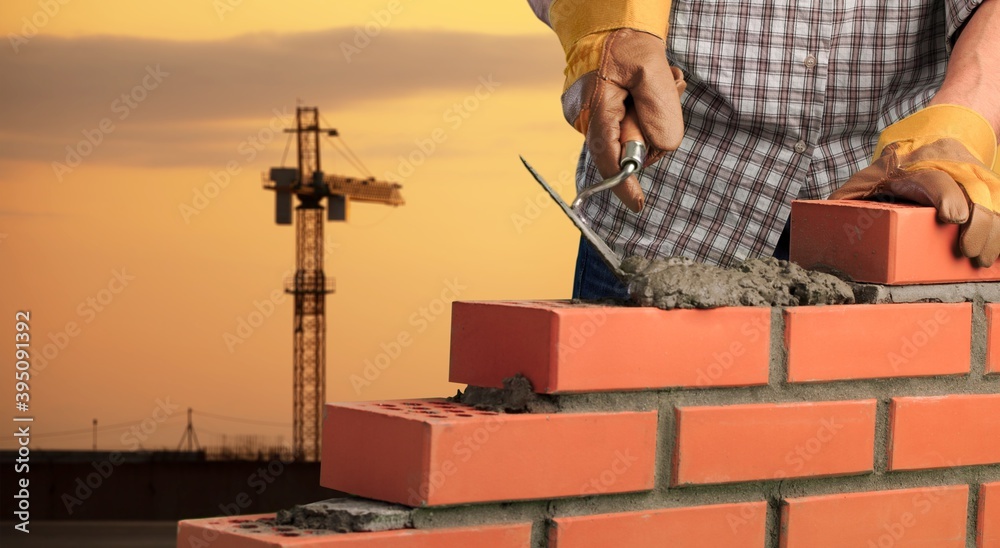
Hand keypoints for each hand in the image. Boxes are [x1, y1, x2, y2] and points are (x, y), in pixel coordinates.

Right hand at [563, 28, 685, 211]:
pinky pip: (624, 125)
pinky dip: (641, 113)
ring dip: (649, 118)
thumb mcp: (651, 69)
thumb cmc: (625, 40)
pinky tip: (646, 88)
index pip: (608, 159)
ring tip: (656, 84)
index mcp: (595, 110)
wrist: (604, 19)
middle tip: (664, 91)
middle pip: (624, 149)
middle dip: (650, 132)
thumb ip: (659, 110)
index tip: (638, 205)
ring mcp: (588, 116)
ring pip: (628, 136)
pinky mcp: (596, 112)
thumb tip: (663, 147)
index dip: (624, 185)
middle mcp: (585, 119)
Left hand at [830, 105, 999, 265]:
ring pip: (993, 203)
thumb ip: (848, 199)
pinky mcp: (988, 189)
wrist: (938, 135)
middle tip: (968, 253)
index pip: (937, 179)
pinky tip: (994, 255)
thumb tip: (821, 223)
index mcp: (919, 167)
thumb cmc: (894, 166)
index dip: (947, 196)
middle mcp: (953, 170)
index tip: (952, 217)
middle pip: (975, 194)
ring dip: (993, 233)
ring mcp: (974, 179)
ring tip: (981, 260)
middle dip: (978, 225)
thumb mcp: (866, 178)